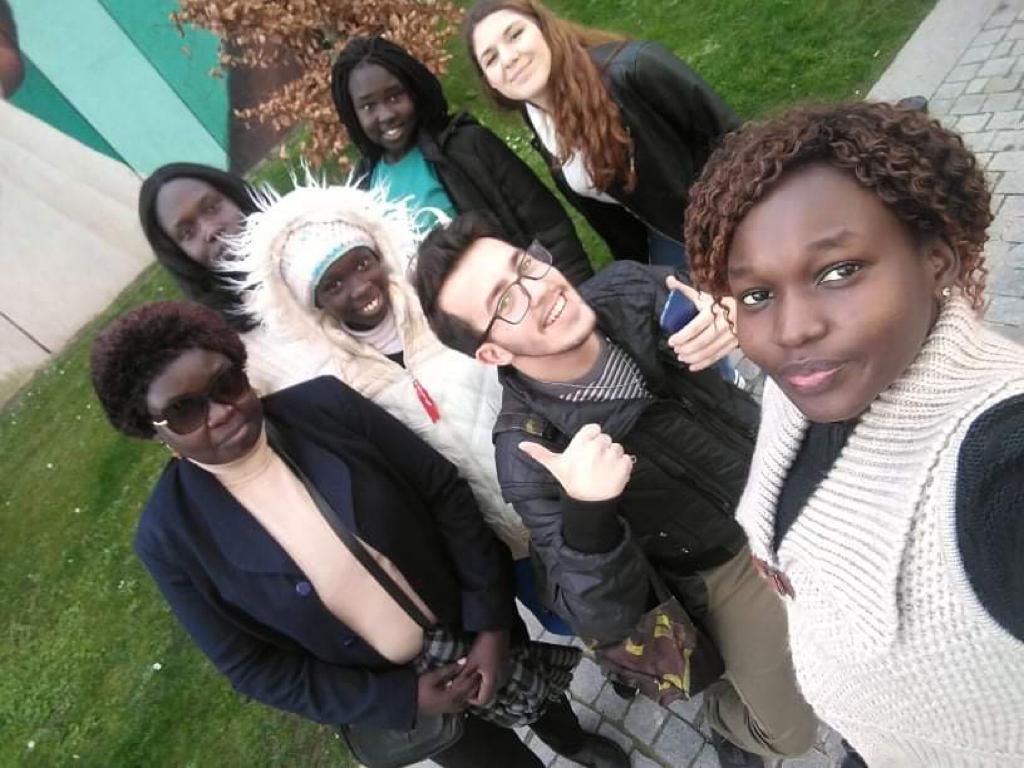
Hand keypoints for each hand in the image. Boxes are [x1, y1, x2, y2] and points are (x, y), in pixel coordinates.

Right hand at [416, 661, 479, 714]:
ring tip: (478, 682)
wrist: (408, 702)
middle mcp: (454, 704)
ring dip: (474, 692)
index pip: (468, 684)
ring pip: (468, 701)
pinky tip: (469, 695)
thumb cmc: (419, 688)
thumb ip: (449, 669)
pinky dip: (468, 699)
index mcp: (451, 696)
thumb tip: (464, 661)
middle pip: (470, 693)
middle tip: (482, 673)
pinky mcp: (447, 710)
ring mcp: (451, 709)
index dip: (475, 676)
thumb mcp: (432, 676)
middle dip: (477, 683)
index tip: (480, 667)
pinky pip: (462, 706)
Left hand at [463, 629, 509, 705]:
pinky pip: (494, 678)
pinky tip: (478, 668)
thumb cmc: (483, 646)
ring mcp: (503, 672)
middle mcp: (500, 679)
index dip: (471, 700)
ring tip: (470, 674)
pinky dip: (485, 677)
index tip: (463, 692)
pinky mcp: (503, 665)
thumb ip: (462, 677)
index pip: (482, 701)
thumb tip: (452, 686)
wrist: (496, 629)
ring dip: (480, 684)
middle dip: (475, 692)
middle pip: (487, 694)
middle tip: (464, 683)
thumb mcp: (469, 662)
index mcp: (492, 681)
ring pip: (490, 686)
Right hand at [519, 423, 633, 501]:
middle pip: (605, 438)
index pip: (593, 429)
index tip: (587, 451)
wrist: (588, 504)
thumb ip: (539, 452)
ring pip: (617, 447)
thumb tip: (521, 444)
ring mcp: (611, 456)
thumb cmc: (571, 483)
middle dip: (601, 449)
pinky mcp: (624, 465)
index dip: (591, 439)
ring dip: (612, 457)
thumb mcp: (554, 466)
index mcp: (580, 444)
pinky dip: (623, 466)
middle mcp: (596, 447)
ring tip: (602, 470)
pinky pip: (628, 458)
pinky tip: (612, 475)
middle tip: (594, 464)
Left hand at [665, 276, 737, 371]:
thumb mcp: (706, 291)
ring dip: (694, 357)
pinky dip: (705, 363)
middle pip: (702, 341)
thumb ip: (686, 289)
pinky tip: (694, 366)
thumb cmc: (724, 296)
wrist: (753, 299)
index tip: (672, 341)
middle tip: (676, 351)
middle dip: (687, 349)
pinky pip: (720, 355)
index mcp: (714, 309)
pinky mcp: (737, 341)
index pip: (695, 326)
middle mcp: (724, 322)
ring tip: (682, 358)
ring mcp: (732, 333)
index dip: (682, 336)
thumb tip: (669, 280)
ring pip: (711, 350)